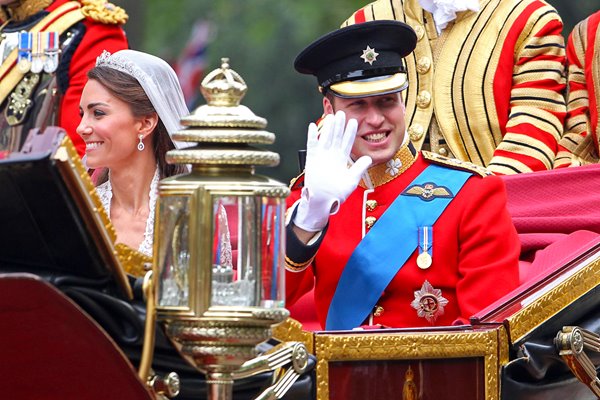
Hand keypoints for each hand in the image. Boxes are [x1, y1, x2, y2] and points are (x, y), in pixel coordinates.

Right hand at [294, 111, 371, 231]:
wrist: (323, 201)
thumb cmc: (337, 194)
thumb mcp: (352, 181)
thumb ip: (359, 168)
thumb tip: (369, 158)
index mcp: (341, 159)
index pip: (347, 142)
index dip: (350, 132)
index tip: (354, 121)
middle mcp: (332, 156)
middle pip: (336, 137)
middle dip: (339, 125)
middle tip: (342, 113)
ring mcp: (321, 156)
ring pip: (325, 138)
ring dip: (328, 127)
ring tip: (331, 116)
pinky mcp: (312, 159)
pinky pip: (312, 145)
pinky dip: (312, 136)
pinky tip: (312, 126)